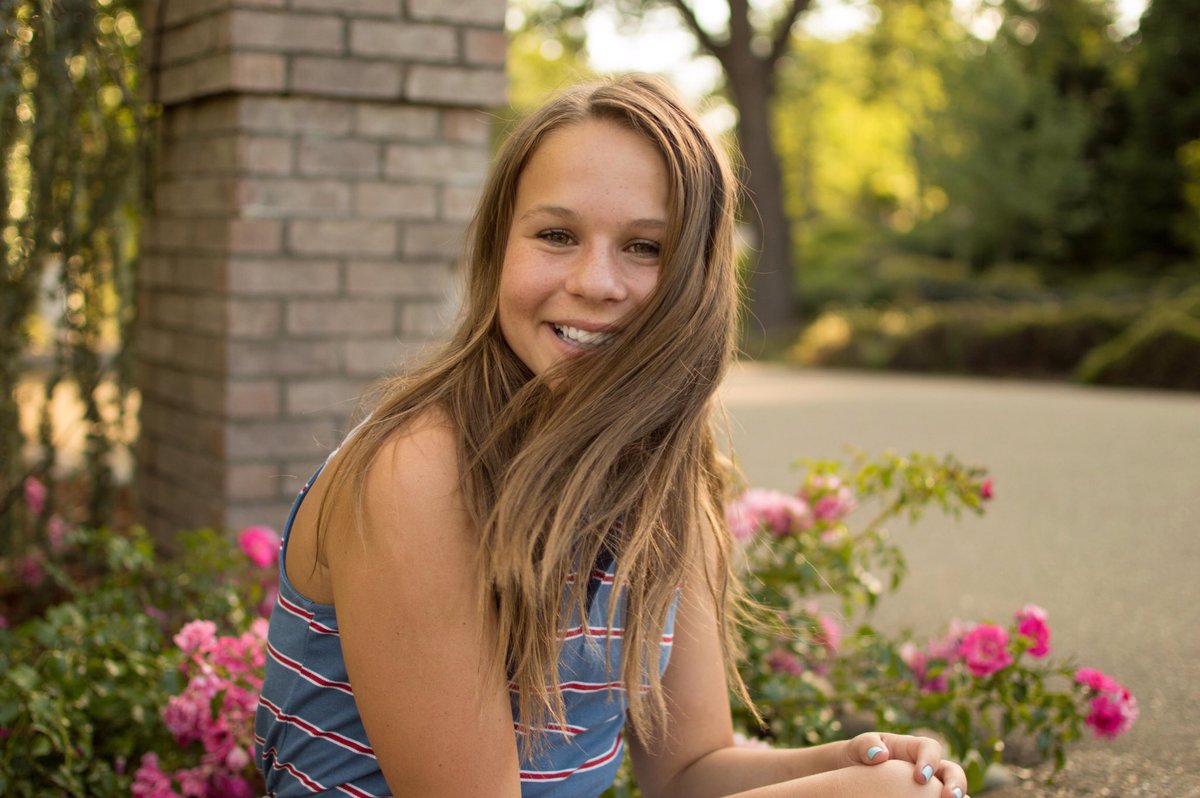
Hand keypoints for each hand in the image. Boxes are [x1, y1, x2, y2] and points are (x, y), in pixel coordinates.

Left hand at [847, 732, 970, 797]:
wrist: (852, 773)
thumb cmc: (859, 756)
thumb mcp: (858, 746)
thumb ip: (866, 745)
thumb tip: (880, 755)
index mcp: (912, 748)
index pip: (930, 748)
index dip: (930, 760)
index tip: (920, 778)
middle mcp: (927, 766)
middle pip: (951, 770)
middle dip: (956, 783)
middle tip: (951, 797)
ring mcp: (929, 786)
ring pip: (952, 790)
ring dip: (958, 797)